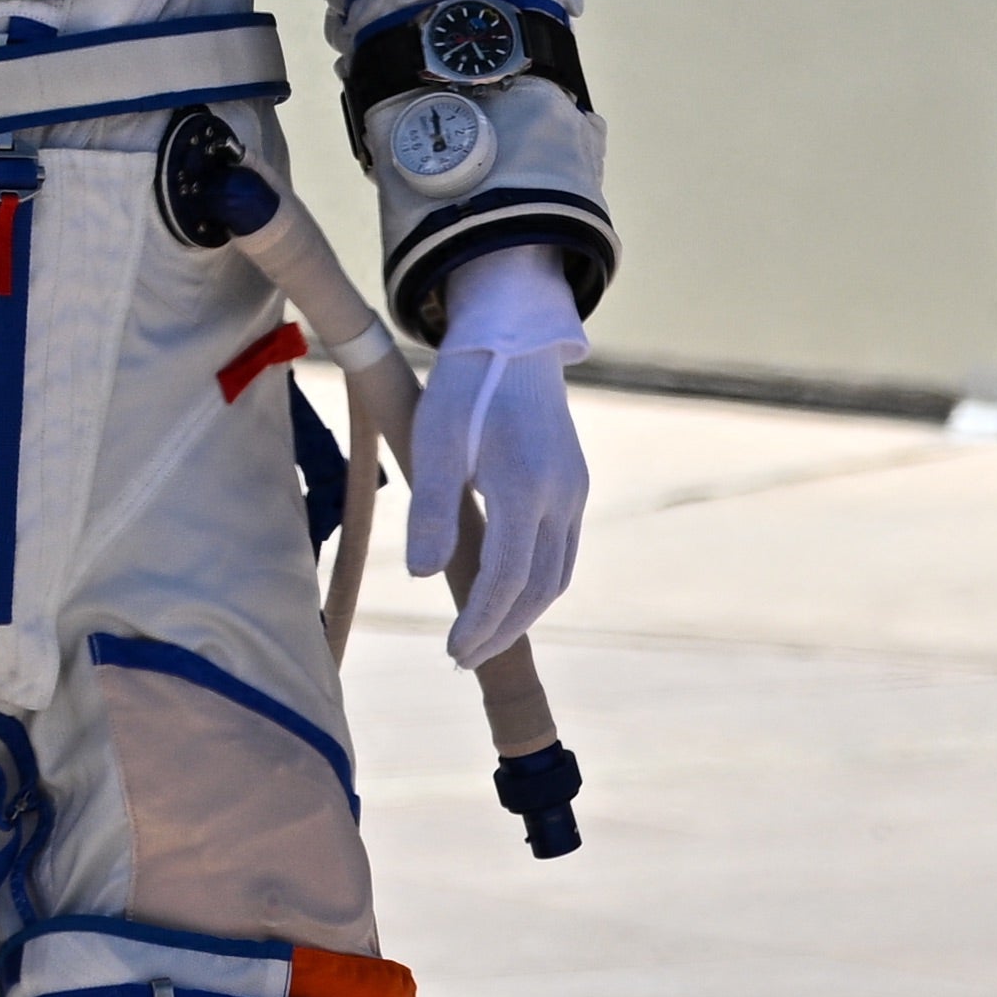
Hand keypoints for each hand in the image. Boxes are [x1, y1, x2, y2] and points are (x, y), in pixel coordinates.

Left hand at [402, 243, 591, 668]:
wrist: (514, 339)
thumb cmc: (465, 386)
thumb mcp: (434, 437)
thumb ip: (431, 507)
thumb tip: (422, 574)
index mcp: (525, 482)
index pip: (508, 575)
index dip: (482, 620)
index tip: (454, 649)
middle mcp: (561, 494)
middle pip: (539, 586)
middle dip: (502, 629)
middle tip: (463, 657)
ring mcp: (574, 492)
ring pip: (557, 575)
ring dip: (522, 613)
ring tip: (481, 638)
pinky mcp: (575, 487)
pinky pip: (562, 553)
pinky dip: (536, 586)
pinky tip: (505, 597)